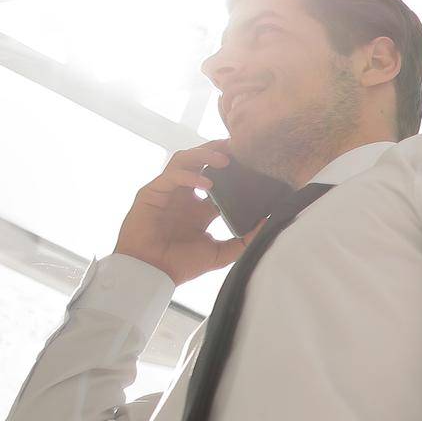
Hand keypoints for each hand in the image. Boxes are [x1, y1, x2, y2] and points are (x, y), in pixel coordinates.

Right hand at [112, 141, 260, 284]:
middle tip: (238, 146)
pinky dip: (189, 175)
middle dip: (218, 151)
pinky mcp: (152, 193)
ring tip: (225, 159)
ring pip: (184, 160)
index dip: (234, 170)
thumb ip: (245, 239)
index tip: (253, 162)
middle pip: (200, 161)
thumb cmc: (181, 264)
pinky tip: (206, 183)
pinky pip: (171, 176)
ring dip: (204, 155)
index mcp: (201, 207)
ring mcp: (168, 192)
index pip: (219, 180)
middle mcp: (185, 195)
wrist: (152, 273)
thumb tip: (269, 222)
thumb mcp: (222, 252)